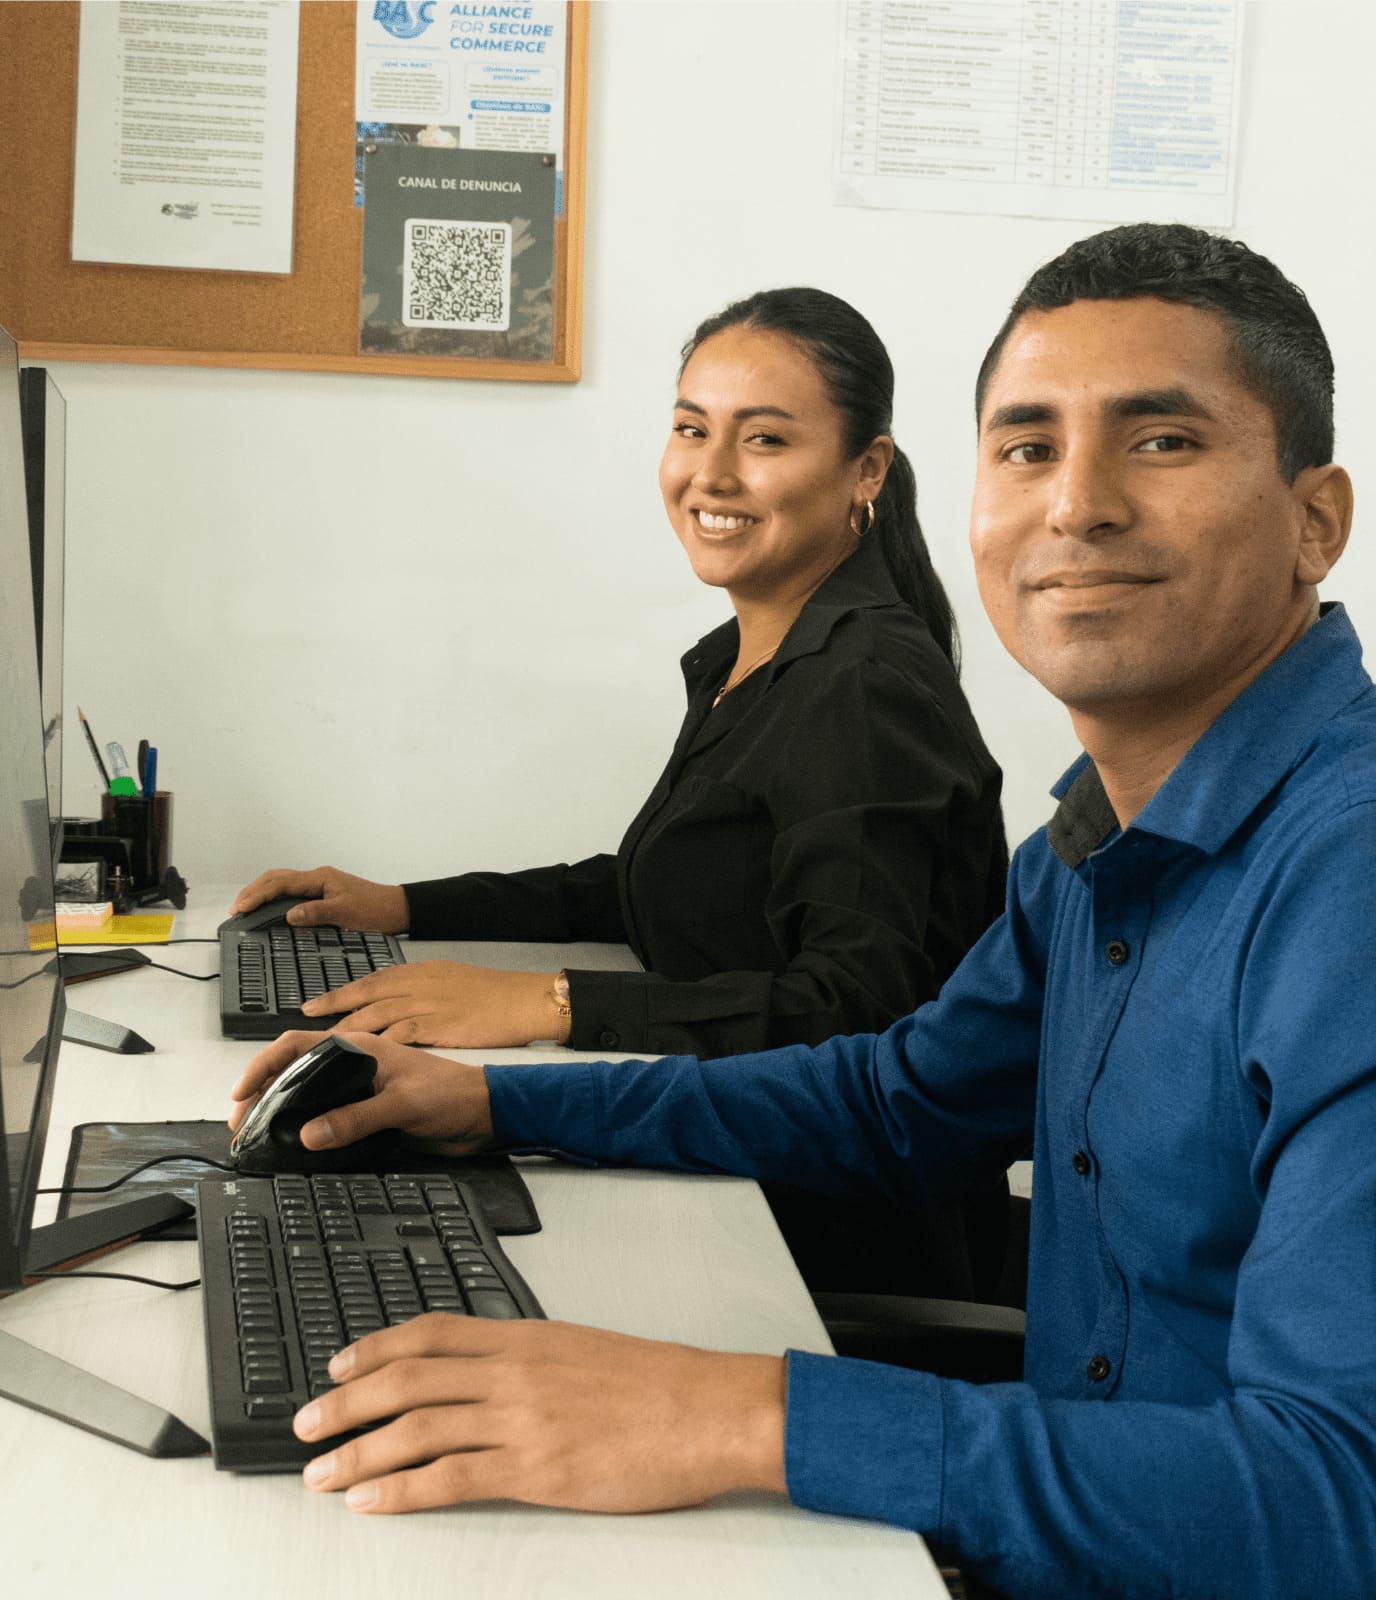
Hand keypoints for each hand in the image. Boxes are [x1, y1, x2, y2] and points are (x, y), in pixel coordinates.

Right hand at [227, 1031, 493, 1153]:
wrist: (483, 1114)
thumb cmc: (452, 1095)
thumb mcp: (402, 1105)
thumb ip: (355, 1118)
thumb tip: (308, 1133)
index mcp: (359, 1048)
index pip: (297, 1045)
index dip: (263, 1065)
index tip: (241, 1092)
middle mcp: (354, 1064)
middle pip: (294, 1069)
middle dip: (262, 1091)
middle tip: (240, 1121)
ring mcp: (359, 1086)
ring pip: (306, 1091)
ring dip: (279, 1107)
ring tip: (257, 1131)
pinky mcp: (367, 1110)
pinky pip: (326, 1113)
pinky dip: (304, 1123)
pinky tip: (293, 1140)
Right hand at [230, 866, 409, 932]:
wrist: (398, 909)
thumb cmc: (376, 910)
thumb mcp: (346, 913)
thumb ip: (317, 913)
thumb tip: (289, 915)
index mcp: (319, 878)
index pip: (280, 883)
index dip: (257, 895)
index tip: (240, 908)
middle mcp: (317, 878)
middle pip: (276, 879)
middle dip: (253, 891)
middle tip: (235, 909)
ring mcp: (320, 885)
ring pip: (283, 885)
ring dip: (262, 894)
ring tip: (245, 908)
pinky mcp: (324, 895)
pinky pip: (292, 893)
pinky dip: (276, 899)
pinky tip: (270, 911)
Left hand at [293, 1314, 786, 1514]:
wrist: (709, 1409)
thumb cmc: (659, 1384)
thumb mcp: (586, 1350)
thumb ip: (533, 1359)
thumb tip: (491, 1373)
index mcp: (525, 1336)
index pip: (429, 1332)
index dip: (374, 1347)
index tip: (338, 1363)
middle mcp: (512, 1371)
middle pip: (406, 1379)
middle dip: (345, 1402)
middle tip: (306, 1424)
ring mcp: (520, 1419)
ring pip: (415, 1428)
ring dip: (357, 1451)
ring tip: (320, 1474)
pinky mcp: (534, 1469)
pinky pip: (449, 1479)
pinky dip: (400, 1491)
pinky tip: (371, 1501)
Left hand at [300, 960, 570, 1048]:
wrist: (523, 999)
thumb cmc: (494, 995)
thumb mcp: (452, 984)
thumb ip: (423, 995)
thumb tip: (400, 1010)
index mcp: (419, 973)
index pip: (371, 981)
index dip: (341, 993)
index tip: (318, 1003)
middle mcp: (416, 986)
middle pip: (363, 995)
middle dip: (333, 1006)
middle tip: (307, 1016)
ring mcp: (424, 1005)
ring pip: (373, 1015)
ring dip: (344, 1031)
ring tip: (320, 1049)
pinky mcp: (435, 1026)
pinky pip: (396, 1035)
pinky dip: (374, 1048)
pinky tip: (358, 1061)